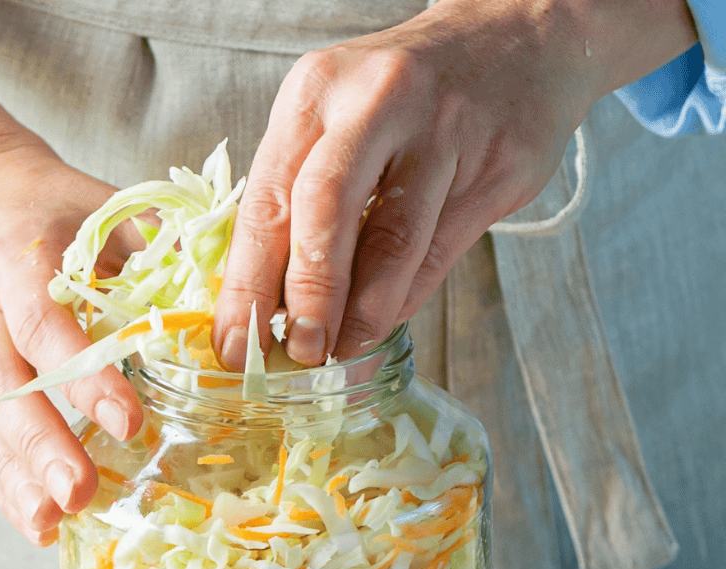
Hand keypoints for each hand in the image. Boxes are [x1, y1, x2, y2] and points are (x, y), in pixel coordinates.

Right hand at [0, 139, 143, 545]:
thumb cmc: (53, 212)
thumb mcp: (107, 212)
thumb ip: (158, 259)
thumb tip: (228, 314)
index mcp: (17, 261)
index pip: (46, 324)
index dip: (84, 374)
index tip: (130, 421)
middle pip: (3, 387)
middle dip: (42, 445)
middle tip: (79, 493)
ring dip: (15, 479)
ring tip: (51, 524)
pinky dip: (4, 485)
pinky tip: (37, 522)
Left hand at [212, 0, 696, 367]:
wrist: (516, 36)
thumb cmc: (399, 96)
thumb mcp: (332, 119)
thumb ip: (296, 198)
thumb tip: (262, 303)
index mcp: (315, 93)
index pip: (267, 200)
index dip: (246, 284)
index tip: (233, 344)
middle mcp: (376, 103)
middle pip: (325, 211)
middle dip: (308, 298)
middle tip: (299, 353)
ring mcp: (444, 131)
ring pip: (393, 240)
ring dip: (363, 311)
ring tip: (342, 349)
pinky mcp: (498, 164)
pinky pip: (440, 251)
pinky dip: (405, 297)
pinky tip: (384, 320)